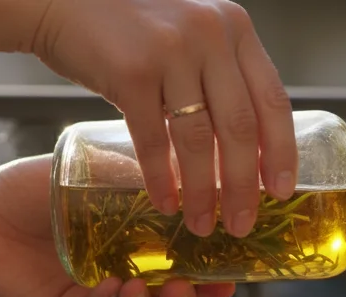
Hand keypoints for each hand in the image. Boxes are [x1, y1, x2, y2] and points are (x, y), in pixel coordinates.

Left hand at [0, 156, 234, 296]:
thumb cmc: (31, 190)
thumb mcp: (96, 175)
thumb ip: (141, 179)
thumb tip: (197, 170)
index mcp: (134, 247)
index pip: (183, 265)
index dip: (210, 272)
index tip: (232, 272)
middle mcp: (120, 276)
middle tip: (202, 290)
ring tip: (151, 290)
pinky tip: (114, 291)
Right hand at [26, 0, 297, 239]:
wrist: (62, 1)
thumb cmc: (129, 29)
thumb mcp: (192, 37)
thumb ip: (220, 76)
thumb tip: (249, 152)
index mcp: (235, 29)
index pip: (273, 100)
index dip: (282, 152)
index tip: (283, 191)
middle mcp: (210, 35)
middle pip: (241, 127)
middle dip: (244, 186)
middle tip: (243, 224)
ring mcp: (172, 51)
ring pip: (200, 139)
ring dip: (203, 191)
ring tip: (202, 225)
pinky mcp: (131, 71)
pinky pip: (153, 139)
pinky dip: (160, 179)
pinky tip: (165, 203)